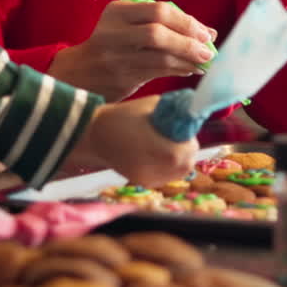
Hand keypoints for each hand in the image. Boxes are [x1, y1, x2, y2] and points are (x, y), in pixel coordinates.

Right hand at [48, 0, 215, 99]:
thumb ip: (161, 23)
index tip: (205, 32)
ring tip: (204, 62)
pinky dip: (178, 71)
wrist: (78, 73)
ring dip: (187, 60)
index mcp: (117, 12)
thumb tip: (208, 33)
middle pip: (158, 33)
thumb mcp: (126, 24)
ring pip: (160, 58)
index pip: (158, 10)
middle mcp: (114, 33)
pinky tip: (190, 70)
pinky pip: (158, 73)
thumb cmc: (112, 44)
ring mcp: (116, 58)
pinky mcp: (121, 79)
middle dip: (188, 42)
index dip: (186, 21)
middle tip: (207, 50)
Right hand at [65, 95, 198, 187]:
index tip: (181, 129)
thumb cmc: (123, 116)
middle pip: (187, 165)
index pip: (190, 150)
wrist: (94, 134)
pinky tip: (156, 154)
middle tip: (175, 136)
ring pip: (177, 173)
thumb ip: (176, 110)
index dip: (188, 138)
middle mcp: (158, 170)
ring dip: (178, 159)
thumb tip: (192, 111)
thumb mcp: (153, 104)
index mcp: (163, 152)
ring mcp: (149, 179)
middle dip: (185, 150)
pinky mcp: (141, 182)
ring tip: (165, 145)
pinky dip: (167, 166)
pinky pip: (164, 176)